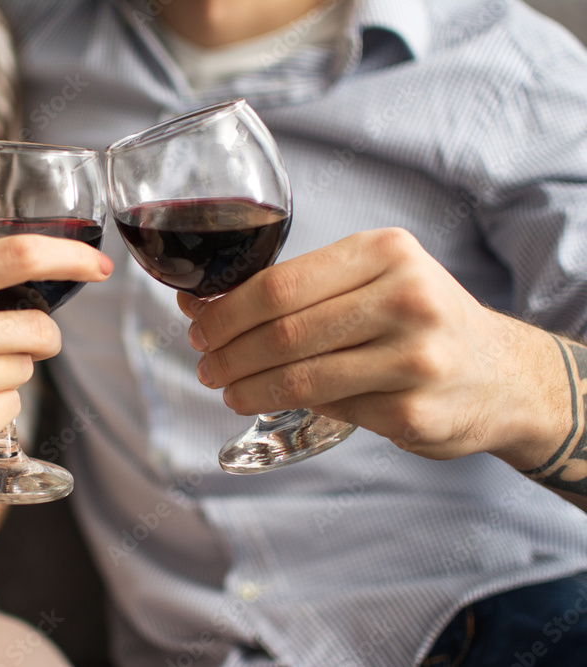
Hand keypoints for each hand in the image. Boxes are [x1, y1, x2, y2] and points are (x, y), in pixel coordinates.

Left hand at [178, 228, 568, 463]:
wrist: (501, 374)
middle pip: (283, 332)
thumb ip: (301, 285)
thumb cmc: (418, 318)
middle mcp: (407, 299)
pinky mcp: (414, 412)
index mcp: (387, 252)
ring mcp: (415, 359)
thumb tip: (202, 300)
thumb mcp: (375, 277)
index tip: (198, 325)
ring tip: (227, 387)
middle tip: (205, 364)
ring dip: (248, 387)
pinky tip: (271, 402)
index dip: (226, 311)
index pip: (279, 284)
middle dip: (228, 352)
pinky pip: (329, 409)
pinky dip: (289, 407)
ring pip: (300, 378)